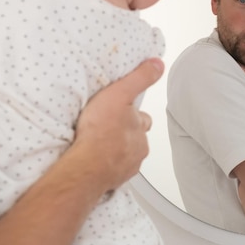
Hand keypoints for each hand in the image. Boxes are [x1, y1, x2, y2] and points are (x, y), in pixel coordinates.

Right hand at [73, 58, 163, 190]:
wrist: (86, 165)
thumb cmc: (100, 130)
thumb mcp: (120, 93)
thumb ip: (140, 78)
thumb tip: (158, 64)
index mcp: (140, 128)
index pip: (143, 119)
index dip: (133, 115)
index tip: (123, 112)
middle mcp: (138, 149)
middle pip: (136, 139)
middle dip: (126, 134)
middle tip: (109, 128)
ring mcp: (126, 167)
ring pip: (125, 156)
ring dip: (116, 151)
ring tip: (99, 144)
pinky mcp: (113, 180)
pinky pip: (113, 172)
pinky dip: (107, 166)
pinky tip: (94, 160)